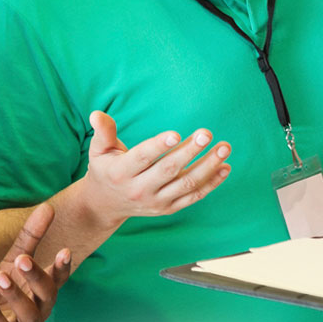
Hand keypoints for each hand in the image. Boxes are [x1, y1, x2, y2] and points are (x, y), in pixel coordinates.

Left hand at [0, 203, 71, 321]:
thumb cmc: (11, 290)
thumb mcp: (15, 261)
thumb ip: (31, 236)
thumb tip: (48, 207)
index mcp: (47, 288)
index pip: (60, 277)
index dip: (63, 266)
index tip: (64, 251)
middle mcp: (43, 307)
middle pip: (48, 294)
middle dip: (37, 276)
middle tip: (22, 259)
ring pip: (28, 313)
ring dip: (15, 295)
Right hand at [81, 110, 231, 227]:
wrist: (106, 204)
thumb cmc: (106, 169)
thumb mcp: (98, 151)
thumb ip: (103, 132)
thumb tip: (97, 113)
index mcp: (121, 172)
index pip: (142, 158)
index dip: (159, 146)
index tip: (176, 133)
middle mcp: (139, 190)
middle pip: (169, 170)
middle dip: (190, 151)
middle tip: (206, 133)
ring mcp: (156, 201)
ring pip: (186, 184)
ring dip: (208, 166)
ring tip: (224, 148)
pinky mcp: (169, 208)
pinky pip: (194, 196)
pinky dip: (212, 183)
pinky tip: (225, 167)